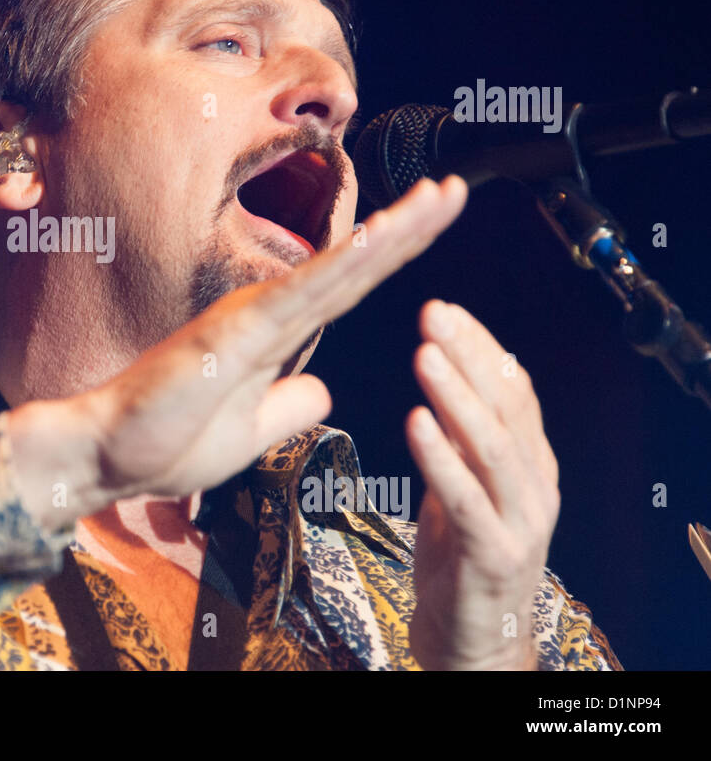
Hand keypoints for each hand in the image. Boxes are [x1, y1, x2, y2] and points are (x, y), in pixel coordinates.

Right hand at [9, 175, 469, 530]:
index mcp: (273, 334)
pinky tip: (382, 241)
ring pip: (335, 269)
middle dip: (408, 228)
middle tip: (457, 191)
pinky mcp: (235, 332)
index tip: (434, 220)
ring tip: (439, 200)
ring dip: (391, 234)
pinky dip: (346, 264)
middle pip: (353, 267)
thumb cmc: (164, 443)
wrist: (106, 455)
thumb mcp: (251, 434)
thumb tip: (325, 394)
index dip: (394, 253)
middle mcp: (266, 313)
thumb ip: (289, 408)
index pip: (348, 288)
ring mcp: (251, 317)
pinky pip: (301, 293)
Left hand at [405, 300, 560, 669]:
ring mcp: (520, 522)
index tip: (445, 309)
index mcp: (529, 464)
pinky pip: (466, 500)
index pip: (513, 390)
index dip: (481, 347)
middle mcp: (535, 486)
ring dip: (457, 397)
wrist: (474, 641)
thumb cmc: (461, 558)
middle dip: (469, 356)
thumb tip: (441, 375)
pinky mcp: (494, 556)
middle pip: (507, 408)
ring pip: (493, 448)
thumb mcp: (460, 484)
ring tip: (424, 355)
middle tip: (433, 313)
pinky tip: (415, 423)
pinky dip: (441, 460)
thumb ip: (458, 439)